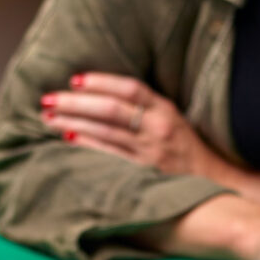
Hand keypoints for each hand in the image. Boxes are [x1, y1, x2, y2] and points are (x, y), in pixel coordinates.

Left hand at [40, 72, 230, 178]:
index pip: (129, 88)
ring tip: (48, 117)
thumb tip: (99, 93)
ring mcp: (151, 151)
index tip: (73, 80)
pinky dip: (87, 144)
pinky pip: (110, 155)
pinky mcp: (144, 172)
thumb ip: (143, 105)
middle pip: (111, 110)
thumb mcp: (170, 117)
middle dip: (75, 103)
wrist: (212, 179)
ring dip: (73, 123)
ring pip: (105, 132)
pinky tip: (68, 137)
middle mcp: (158, 127)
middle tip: (48, 99)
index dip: (100, 82)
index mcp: (164, 109)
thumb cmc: (184, 145)